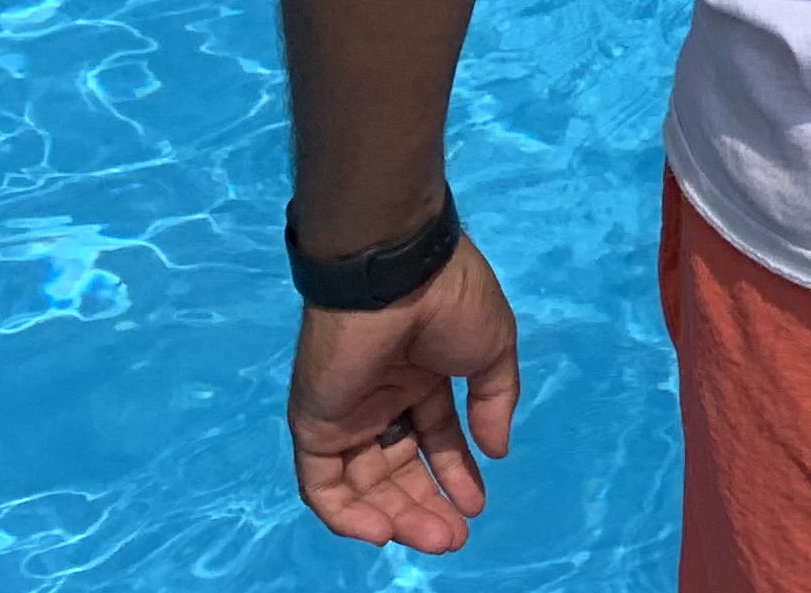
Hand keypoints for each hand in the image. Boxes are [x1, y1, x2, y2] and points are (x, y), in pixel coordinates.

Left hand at [286, 237, 520, 552]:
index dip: (455, 474)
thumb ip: (494, 402)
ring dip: (396, 516)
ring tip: (434, 538)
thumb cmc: (450, 301)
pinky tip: (384, 531)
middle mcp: (381, 397)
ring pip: (364, 484)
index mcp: (421, 375)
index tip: (476, 504)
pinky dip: (347, 515)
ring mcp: (345, 412)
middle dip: (427, 505)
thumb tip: (496, 451)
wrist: (398, 273)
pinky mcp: (314, 423)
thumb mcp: (494, 349)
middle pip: (399, 469)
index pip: (434, 438)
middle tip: (454, 537)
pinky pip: (323, 484)